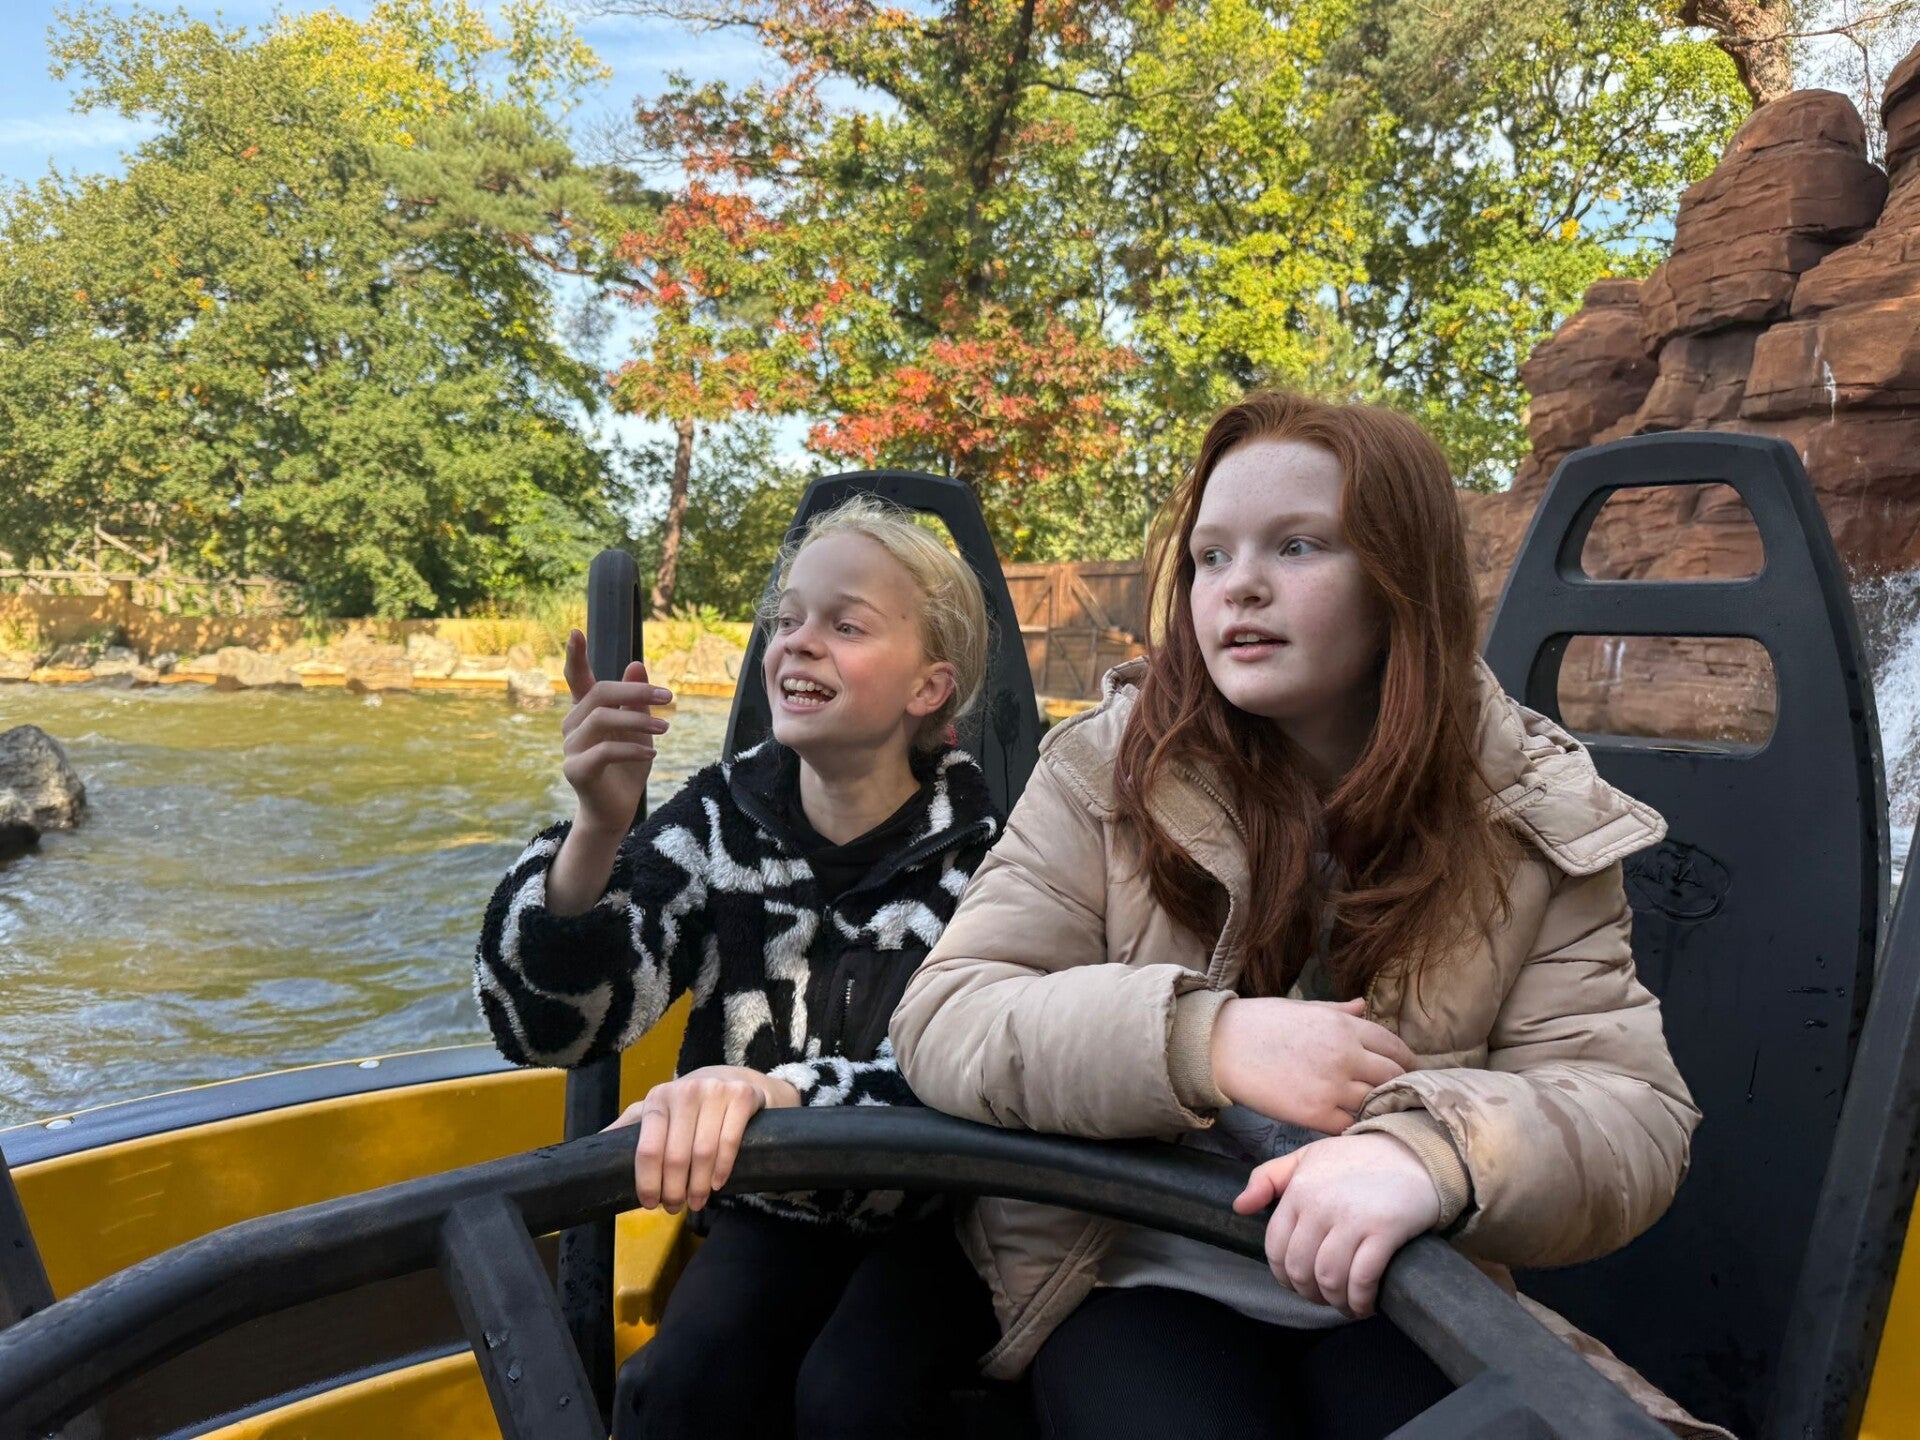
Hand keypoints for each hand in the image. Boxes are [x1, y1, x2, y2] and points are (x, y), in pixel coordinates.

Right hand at [560, 628, 671, 835]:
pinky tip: (650, 754)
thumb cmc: (627, 767)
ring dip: (638, 721)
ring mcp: (570, 748)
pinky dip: (631, 749)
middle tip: (669, 698)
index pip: (576, 679)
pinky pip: (603, 751)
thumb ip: (637, 700)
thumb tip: (636, 664)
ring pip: (602, 720)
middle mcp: (572, 726)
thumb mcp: (640, 729)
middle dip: (635, 692)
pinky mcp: (575, 770)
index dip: (575, 656)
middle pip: (599, 694)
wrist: (616, 810)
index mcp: (586, 712)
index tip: (576, 631)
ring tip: (665, 730)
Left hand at [609, 1066, 801, 1213]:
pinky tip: (717, 1184)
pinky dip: (722, 1169)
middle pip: (676, 1156)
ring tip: (696, 1202)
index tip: (650, 1203)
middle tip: (675, 1208)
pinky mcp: (742, 1097)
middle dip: (674, 1190)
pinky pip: (729, 1142)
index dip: (647, 1182)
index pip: (648, 1148)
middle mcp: (685, 1091)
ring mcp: (716, 1092)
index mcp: (658, 1098)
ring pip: (703, 1153)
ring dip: (698, 1187)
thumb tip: (590, 1151)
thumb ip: (629, 1127)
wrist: (733, 1080)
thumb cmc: (689, 1105)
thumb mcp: (657, 1111)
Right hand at [1209, 996, 1415, 1134]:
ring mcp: (1332, 1086)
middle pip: (1393, 1076)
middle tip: (1401, 1096)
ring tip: (1378, 1114)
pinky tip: (1352, 1124)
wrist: (1222, 1045)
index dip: (1407, 1061)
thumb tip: (1362, 1004)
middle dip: (1401, 1086)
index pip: (1394, 1046)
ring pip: (1376, 1103)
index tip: (1409, 1071)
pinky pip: (1350, 1125)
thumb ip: (1339, 1011)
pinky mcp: (1315, 1113)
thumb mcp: (1304, 1008)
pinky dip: (1355, 1126)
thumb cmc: (1260, 1022)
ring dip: (1379, 1108)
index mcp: (1344, 1026)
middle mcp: (1346, 1055)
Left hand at [1232, 1133, 1440, 1317]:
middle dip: (1310, 1293)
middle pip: (1301, 1269)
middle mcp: (1320, 1205)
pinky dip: (1360, 1300)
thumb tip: (1239, 1208)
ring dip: (1336, 1302)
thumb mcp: (1306, 1158)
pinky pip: (1362, 1278)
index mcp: (1298, 1190)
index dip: (1284, 1276)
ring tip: (1347, 1305)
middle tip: (1326, 1298)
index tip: (1300, 1285)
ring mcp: (1352, 1218)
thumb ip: (1267, 1178)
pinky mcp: (1384, 1230)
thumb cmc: (1357, 1159)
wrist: (1413, 1152)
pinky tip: (1366, 1304)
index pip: (1275, 1248)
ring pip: (1329, 1278)